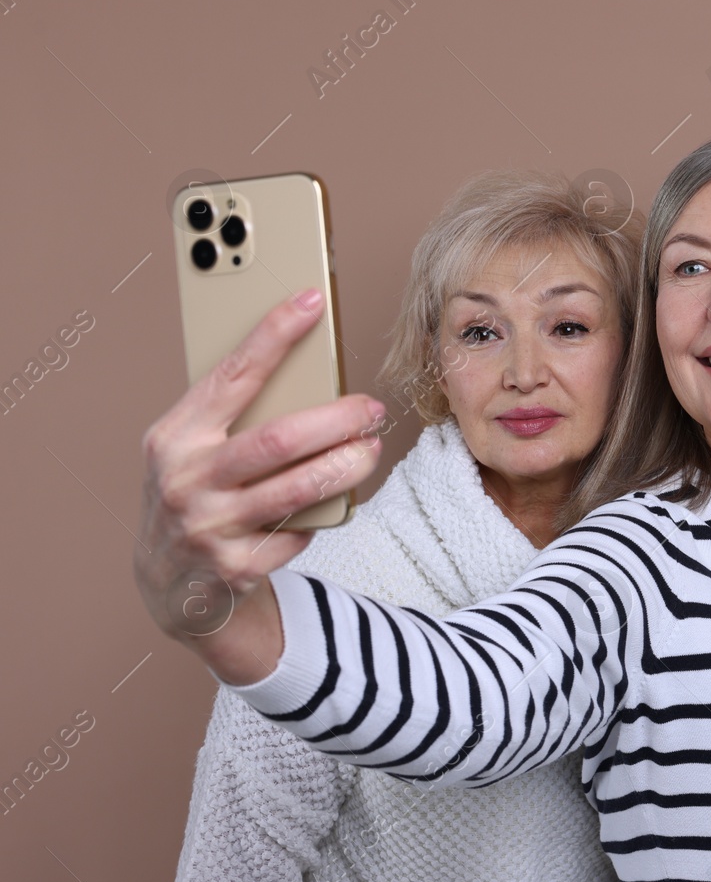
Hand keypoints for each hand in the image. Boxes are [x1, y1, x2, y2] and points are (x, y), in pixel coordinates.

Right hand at [134, 290, 384, 682]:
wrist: (167, 582)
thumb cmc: (193, 493)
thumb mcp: (192, 448)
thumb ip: (231, 415)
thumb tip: (304, 368)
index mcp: (174, 436)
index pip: (232, 374)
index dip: (274, 334)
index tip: (311, 299)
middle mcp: (186, 480)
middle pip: (280, 438)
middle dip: (338, 419)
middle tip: (371, 409)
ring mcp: (209, 527)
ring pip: (300, 488)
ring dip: (348, 466)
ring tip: (370, 449)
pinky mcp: (236, 567)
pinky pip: (300, 533)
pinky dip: (322, 515)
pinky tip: (329, 503)